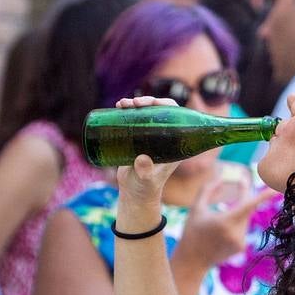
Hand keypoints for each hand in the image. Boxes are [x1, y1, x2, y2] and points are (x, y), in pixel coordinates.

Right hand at [113, 96, 183, 212]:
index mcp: (175, 142)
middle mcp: (165, 136)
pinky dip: (127, 110)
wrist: (135, 192)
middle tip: (133, 103)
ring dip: (135, 103)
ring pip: (146, 112)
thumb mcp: (147, 180)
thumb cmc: (145, 188)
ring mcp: (151, 135)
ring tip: (121, 104)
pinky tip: (119, 106)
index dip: (165, 104)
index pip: (176, 115)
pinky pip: (135, 118)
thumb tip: (142, 159)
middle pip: (160, 110)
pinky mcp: (137, 137)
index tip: (151, 103)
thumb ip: (146, 172)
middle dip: (147, 101)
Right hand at [173, 176, 278, 270]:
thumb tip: (221, 178)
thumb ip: (207, 189)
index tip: (275, 190)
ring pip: (245, 218)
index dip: (263, 197)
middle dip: (244, 197)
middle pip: (247, 209)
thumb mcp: (196, 208)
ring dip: (236, 214)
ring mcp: (240, 242)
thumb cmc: (192, 231)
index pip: (249, 205)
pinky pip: (242, 228)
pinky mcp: (241, 247)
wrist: (192, 260)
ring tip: (217, 225)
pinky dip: (235, 225)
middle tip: (241, 183)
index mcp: (225, 221)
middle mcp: (236, 233)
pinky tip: (220, 236)